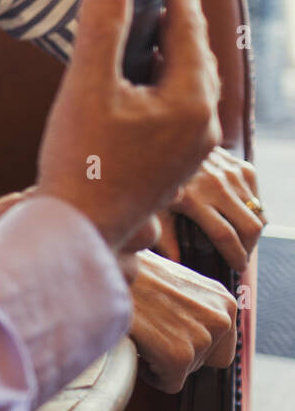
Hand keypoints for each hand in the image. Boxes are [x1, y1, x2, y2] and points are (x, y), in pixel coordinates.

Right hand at [35, 0, 221, 252]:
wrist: (77, 230)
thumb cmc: (80, 163)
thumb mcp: (85, 88)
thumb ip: (99, 29)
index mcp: (188, 102)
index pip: (188, 30)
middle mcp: (202, 125)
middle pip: (196, 57)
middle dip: (179, 20)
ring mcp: (191, 150)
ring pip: (190, 85)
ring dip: (172, 54)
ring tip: (147, 33)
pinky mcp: (175, 166)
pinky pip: (180, 110)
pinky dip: (165, 85)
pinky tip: (139, 86)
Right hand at [126, 249, 237, 392]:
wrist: (105, 267)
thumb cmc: (131, 273)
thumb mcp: (175, 283)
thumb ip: (195, 307)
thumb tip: (190, 330)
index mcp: (225, 301)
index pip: (220, 349)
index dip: (188, 345)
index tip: (165, 330)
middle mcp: (221, 320)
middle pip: (203, 363)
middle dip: (175, 353)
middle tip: (149, 330)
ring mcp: (202, 339)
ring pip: (184, 372)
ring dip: (159, 360)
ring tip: (141, 332)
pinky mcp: (179, 356)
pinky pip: (168, 384)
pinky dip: (149, 373)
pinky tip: (137, 346)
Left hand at [159, 147, 263, 271]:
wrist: (160, 142)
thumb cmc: (153, 179)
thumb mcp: (153, 209)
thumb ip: (165, 237)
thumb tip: (178, 262)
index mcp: (192, 198)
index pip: (225, 235)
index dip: (235, 256)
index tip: (236, 267)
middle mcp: (215, 185)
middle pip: (249, 227)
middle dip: (248, 248)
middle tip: (240, 256)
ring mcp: (230, 174)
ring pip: (258, 213)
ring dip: (252, 232)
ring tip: (240, 240)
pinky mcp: (239, 166)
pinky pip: (256, 196)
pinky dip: (252, 211)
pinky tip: (238, 217)